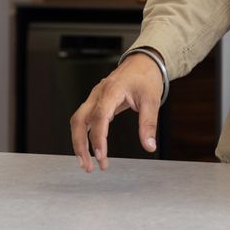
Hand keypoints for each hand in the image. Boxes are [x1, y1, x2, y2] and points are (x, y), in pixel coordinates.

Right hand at [70, 52, 164, 172]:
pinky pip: (84, 119)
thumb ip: (149, 124)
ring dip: (79, 143)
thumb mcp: (152, 100)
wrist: (143, 62)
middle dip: (80, 145)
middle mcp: (98, 94)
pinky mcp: (95, 102)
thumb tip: (149, 146)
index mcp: (111, 90)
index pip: (99, 117)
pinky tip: (89, 150)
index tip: (101, 156)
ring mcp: (94, 97)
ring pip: (78, 121)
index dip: (98, 138)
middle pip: (80, 120)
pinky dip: (83, 135)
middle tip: (89, 166)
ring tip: (87, 164)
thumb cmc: (146, 78)